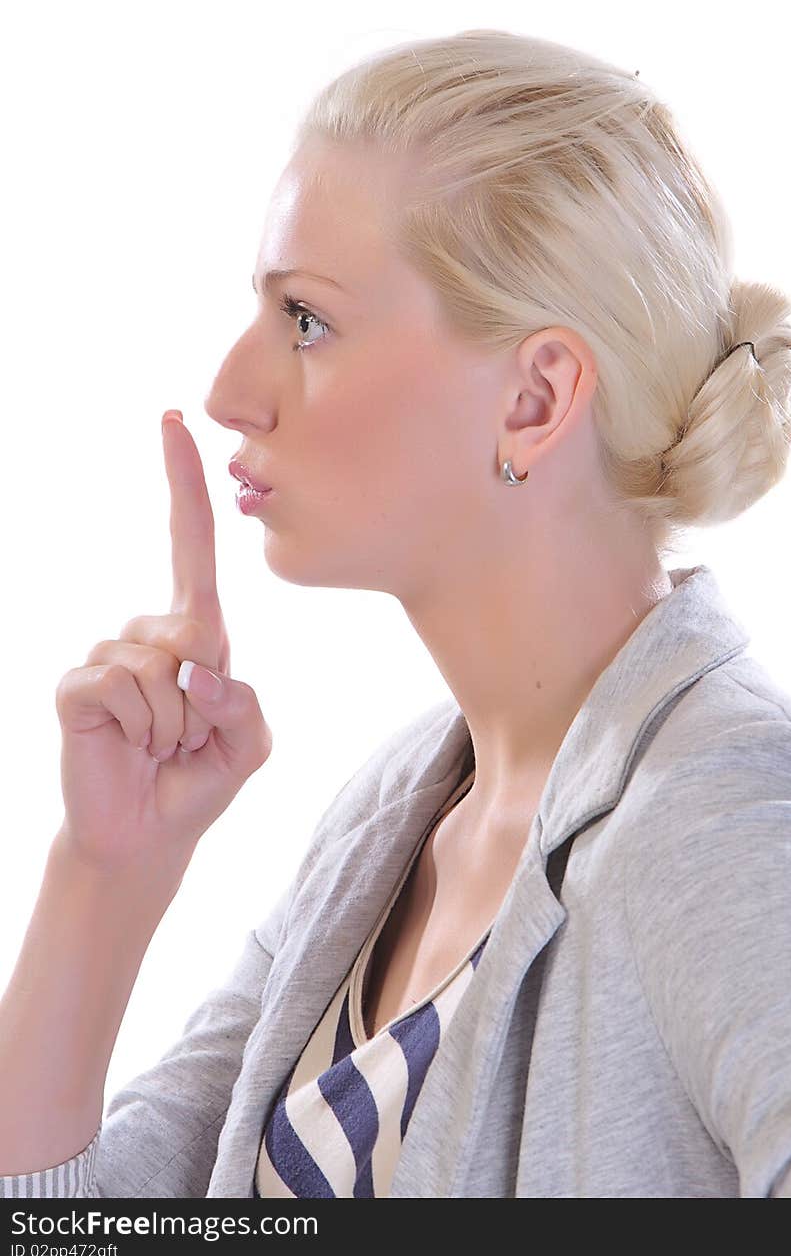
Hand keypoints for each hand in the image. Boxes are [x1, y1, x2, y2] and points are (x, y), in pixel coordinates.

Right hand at [54, 411, 272, 874]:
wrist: (148, 836)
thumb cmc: (199, 779)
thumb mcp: (248, 744)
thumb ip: (243, 705)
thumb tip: (198, 670)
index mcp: (195, 632)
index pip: (191, 546)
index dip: (185, 484)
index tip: (175, 419)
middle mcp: (149, 633)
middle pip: (195, 634)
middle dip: (205, 702)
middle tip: (185, 739)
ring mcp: (108, 655)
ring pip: (159, 668)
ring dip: (173, 724)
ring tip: (159, 746)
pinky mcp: (78, 685)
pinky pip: (120, 686)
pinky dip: (140, 728)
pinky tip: (130, 746)